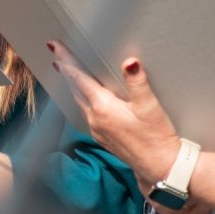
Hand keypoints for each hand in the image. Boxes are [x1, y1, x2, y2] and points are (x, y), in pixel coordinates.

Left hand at [45, 41, 182, 185]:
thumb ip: (137, 82)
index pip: (78, 78)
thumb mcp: (149, 107)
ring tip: (66, 71)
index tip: (54, 45)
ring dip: (72, 84)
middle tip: (57, 53)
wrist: (160, 168)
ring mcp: (97, 130)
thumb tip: (130, 62)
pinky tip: (85, 97)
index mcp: (102, 107)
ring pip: (78, 101)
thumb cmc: (156, 137)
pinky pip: (85, 112)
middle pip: (74, 88)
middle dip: (66, 70)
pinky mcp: (103, 137)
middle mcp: (94, 119)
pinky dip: (81, 98)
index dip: (66, 60)